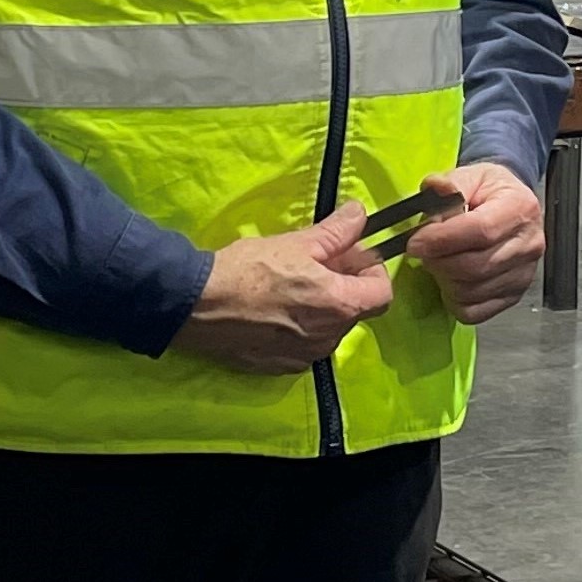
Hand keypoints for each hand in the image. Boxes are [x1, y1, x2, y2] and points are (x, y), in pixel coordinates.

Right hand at [176, 208, 395, 374]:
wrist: (198, 306)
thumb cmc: (249, 269)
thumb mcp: (296, 242)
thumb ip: (336, 232)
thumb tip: (360, 214)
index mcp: (341, 305)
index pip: (382, 293)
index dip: (372, 270)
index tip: (350, 256)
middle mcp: (330, 338)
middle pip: (356, 310)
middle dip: (344, 285)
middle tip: (316, 263)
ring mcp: (306, 357)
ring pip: (330, 328)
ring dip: (322, 307)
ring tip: (291, 286)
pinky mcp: (282, 367)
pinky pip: (305, 345)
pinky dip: (300, 327)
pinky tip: (274, 309)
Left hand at [403, 163, 547, 323]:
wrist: (510, 204)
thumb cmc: (488, 191)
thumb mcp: (470, 175)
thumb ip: (450, 184)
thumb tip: (436, 189)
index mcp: (520, 208)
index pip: (481, 230)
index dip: (443, 239)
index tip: (415, 242)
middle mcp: (529, 244)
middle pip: (475, 266)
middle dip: (438, 261)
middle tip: (421, 251)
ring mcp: (524, 274)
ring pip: (472, 291)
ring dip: (444, 279)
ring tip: (438, 261)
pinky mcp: (514, 295)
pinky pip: (476, 311)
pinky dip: (455, 300)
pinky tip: (450, 280)